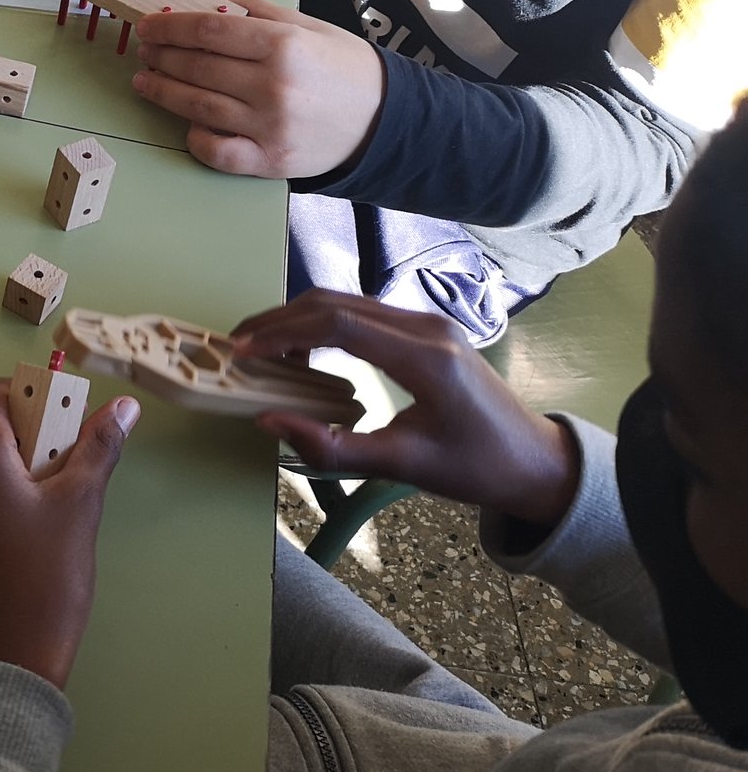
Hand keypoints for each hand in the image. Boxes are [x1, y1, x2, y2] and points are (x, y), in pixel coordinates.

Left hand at [0, 382, 139, 689]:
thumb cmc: (44, 577)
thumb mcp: (80, 504)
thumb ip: (98, 446)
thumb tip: (123, 405)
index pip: (2, 392)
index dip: (40, 403)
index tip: (68, 437)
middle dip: (27, 443)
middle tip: (63, 484)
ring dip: (7, 473)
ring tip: (42, 516)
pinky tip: (13, 538)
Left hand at [131, 0, 383, 177]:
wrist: (387, 120)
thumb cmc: (344, 68)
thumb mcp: (308, 26)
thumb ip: (257, 12)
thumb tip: (207, 0)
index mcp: (283, 45)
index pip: (208, 31)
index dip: (170, 27)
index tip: (148, 26)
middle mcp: (273, 86)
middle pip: (197, 67)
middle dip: (162, 57)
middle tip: (144, 51)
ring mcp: (269, 127)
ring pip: (198, 108)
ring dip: (163, 93)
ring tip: (145, 81)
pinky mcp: (270, 161)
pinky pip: (216, 152)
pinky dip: (194, 138)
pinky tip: (186, 124)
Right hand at [231, 291, 578, 528]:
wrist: (536, 462)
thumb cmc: (476, 469)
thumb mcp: (403, 466)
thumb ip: (332, 446)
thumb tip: (268, 421)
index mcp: (425, 357)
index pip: (337, 323)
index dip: (282, 332)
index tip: (241, 350)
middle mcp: (425, 327)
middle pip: (335, 302)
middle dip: (279, 319)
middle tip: (236, 345)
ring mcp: (428, 324)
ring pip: (346, 302)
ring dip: (298, 319)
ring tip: (260, 348)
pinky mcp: (426, 331)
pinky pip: (362, 314)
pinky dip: (322, 325)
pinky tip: (303, 353)